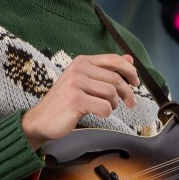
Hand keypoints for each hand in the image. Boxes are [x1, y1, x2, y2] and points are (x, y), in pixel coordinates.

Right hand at [20, 54, 139, 148]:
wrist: (42, 120)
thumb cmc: (65, 102)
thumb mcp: (86, 82)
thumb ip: (106, 70)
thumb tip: (129, 59)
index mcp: (82, 62)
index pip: (113, 59)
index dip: (129, 70)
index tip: (136, 81)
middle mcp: (78, 69)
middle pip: (116, 78)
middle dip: (127, 92)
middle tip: (130, 103)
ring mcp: (75, 83)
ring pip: (111, 93)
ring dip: (114, 105)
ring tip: (106, 108)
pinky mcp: (75, 100)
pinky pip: (104, 107)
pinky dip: (105, 113)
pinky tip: (96, 113)